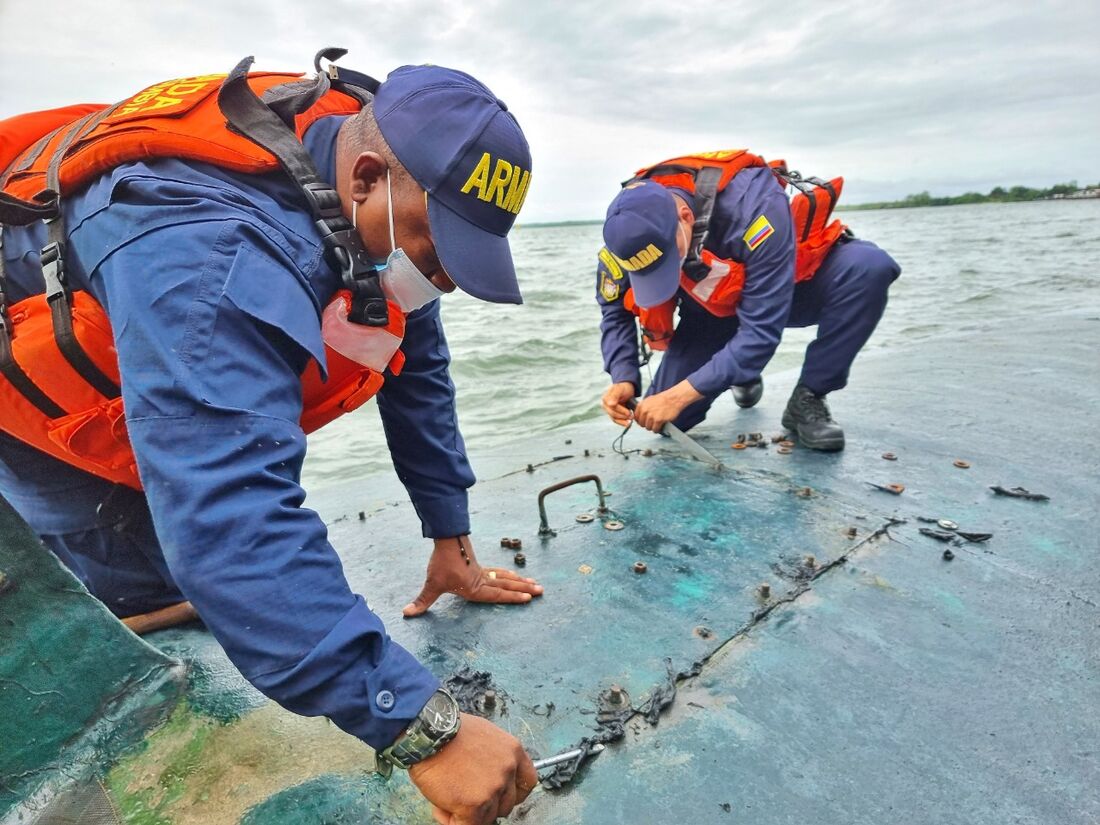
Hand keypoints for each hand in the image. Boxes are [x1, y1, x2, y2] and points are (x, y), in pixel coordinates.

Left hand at [403, 536, 543, 616]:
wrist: (446, 540)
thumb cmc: (441, 563)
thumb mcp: (432, 584)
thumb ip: (423, 601)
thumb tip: (407, 613)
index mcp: (475, 588)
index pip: (497, 594)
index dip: (513, 597)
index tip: (528, 598)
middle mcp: (482, 581)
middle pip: (507, 585)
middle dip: (524, 589)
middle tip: (541, 590)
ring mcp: (482, 572)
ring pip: (505, 577)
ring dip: (520, 581)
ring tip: (535, 583)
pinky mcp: (479, 565)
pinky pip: (498, 572)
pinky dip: (508, 574)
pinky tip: (514, 575)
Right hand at [408, 713, 537, 823]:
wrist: (428, 733)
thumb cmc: (449, 732)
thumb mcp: (484, 735)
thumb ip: (494, 757)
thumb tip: (487, 780)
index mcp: (513, 751)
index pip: (527, 783)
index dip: (512, 793)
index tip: (499, 795)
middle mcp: (508, 770)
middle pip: (507, 804)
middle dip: (487, 804)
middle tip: (464, 794)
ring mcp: (493, 788)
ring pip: (487, 817)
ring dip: (468, 813)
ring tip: (447, 796)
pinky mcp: (475, 805)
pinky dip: (453, 821)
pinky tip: (442, 806)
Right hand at [601, 382, 636, 426]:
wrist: (626, 388)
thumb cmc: (623, 388)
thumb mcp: (620, 389)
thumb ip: (615, 395)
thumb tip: (610, 404)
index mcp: (605, 398)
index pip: (612, 407)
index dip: (621, 411)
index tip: (629, 412)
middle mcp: (605, 405)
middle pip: (613, 414)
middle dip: (623, 416)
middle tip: (632, 416)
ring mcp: (608, 410)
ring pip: (614, 418)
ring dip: (622, 421)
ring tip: (630, 421)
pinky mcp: (612, 414)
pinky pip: (616, 420)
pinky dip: (622, 422)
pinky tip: (627, 424)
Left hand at [633, 380, 703, 432]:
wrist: (674, 398)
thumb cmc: (663, 399)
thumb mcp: (649, 400)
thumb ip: (643, 408)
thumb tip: (639, 416)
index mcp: (641, 405)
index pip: (636, 418)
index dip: (641, 420)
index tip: (644, 421)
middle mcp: (645, 410)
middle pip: (642, 424)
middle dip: (647, 424)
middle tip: (652, 423)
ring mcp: (651, 416)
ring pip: (648, 427)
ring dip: (652, 427)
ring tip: (657, 425)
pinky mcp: (658, 420)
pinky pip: (655, 429)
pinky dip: (658, 429)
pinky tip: (660, 427)